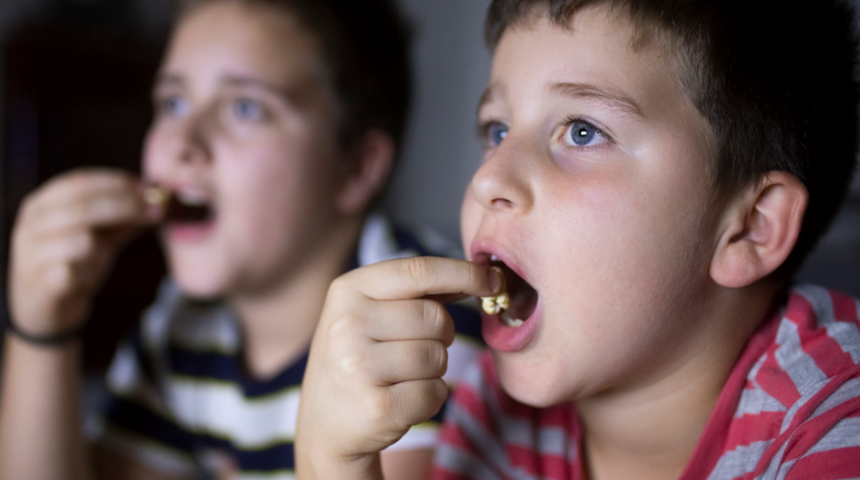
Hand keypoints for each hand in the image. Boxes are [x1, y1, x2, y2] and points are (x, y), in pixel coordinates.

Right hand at [8, 168, 158, 337]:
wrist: (44, 308)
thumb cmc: (74, 263)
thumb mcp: (99, 234)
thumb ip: (123, 215)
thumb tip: (159, 194)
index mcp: (42, 204)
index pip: (80, 182)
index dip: (117, 183)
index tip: (150, 187)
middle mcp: (31, 225)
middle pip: (83, 206)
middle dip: (126, 205)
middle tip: (158, 210)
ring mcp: (32, 255)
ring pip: (80, 240)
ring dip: (101, 247)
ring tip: (102, 256)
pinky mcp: (40, 285)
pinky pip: (70, 273)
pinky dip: (86, 273)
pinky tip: (87, 277)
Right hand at [296, 256, 498, 478]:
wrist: (325, 424)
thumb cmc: (359, 357)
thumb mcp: (369, 312)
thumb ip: (416, 291)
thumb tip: (481, 276)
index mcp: (347, 291)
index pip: (418, 271)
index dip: (463, 273)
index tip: (493, 281)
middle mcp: (347, 324)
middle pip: (435, 318)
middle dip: (441, 334)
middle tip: (416, 347)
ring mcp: (358, 367)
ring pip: (438, 356)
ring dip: (435, 369)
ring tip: (402, 376)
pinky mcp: (377, 407)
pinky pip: (435, 392)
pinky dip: (431, 397)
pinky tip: (402, 400)